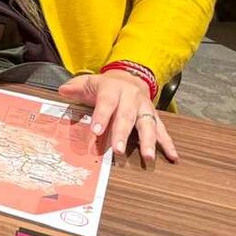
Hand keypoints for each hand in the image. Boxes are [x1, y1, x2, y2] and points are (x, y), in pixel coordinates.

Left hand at [58, 70, 176, 163]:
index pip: (106, 102)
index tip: (97, 131)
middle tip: (119, 150)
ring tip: (148, 157)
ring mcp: (144, 107)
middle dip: (123, 134)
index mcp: (113, 89)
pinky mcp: (153, 116)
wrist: (129, 77)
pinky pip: (162, 130)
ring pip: (148, 124)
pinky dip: (168, 143)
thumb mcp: (88, 82)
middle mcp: (131, 97)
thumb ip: (75, 87)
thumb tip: (63, 90)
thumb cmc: (104, 86)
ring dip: (149, 141)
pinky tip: (172, 156)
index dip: (102, 116)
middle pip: (127, 116)